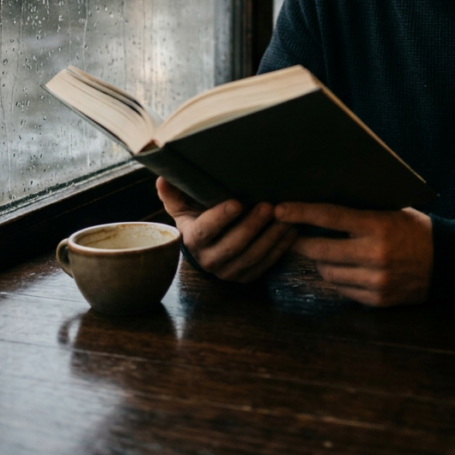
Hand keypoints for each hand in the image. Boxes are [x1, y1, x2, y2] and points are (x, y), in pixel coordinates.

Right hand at [156, 177, 297, 281]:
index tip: (237, 202)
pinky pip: (265, 265)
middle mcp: (209, 260)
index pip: (205, 230)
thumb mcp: (183, 203)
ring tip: (286, 217)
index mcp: (193, 239)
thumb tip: (162, 178)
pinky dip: (280, 248)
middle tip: (269, 206)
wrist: (206, 245)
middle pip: (233, 246)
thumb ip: (173, 192)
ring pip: (252, 257)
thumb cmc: (197, 215)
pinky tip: (292, 230)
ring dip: (271, 237)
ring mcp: (229, 271)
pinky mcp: (246, 276)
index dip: (220, 218)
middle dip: (252, 226)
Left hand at [274, 202, 432, 306]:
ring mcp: (375, 281)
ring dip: (320, 262)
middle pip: (320, 251)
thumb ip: (361, 211)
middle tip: (288, 235)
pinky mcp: (377, 301)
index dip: (301, 213)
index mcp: (378, 225)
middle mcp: (374, 254)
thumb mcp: (392, 210)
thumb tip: (322, 205)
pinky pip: (343, 290)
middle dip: (299, 243)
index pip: (330, 217)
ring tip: (321, 252)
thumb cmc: (415, 228)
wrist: (447, 262)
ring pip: (328, 273)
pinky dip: (338, 278)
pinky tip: (342, 268)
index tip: (280, 209)